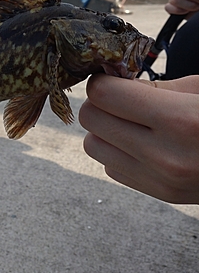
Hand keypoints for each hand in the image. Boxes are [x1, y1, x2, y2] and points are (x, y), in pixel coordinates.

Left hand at [78, 74, 198, 203]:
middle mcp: (165, 156)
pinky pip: (111, 167)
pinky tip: (141, 141)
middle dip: (101, 102)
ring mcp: (160, 181)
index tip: (112, 77)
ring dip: (104, 129)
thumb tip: (112, 82)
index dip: (103, 80)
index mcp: (180, 120)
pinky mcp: (160, 194)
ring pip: (93, 146)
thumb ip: (153, 87)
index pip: (103, 95)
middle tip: (119, 96)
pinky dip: (117, 151)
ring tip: (129, 120)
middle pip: (92, 120)